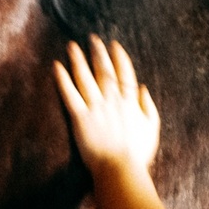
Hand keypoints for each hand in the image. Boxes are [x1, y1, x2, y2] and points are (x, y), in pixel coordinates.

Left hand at [54, 35, 159, 178]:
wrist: (121, 169)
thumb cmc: (138, 154)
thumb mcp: (152, 128)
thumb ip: (148, 106)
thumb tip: (142, 88)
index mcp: (130, 102)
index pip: (125, 73)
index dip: (119, 57)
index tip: (114, 45)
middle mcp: (113, 100)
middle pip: (104, 70)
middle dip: (98, 52)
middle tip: (92, 39)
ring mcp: (96, 108)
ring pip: (85, 77)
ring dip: (78, 60)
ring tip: (72, 46)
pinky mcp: (80, 118)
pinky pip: (70, 94)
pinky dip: (63, 79)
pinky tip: (56, 66)